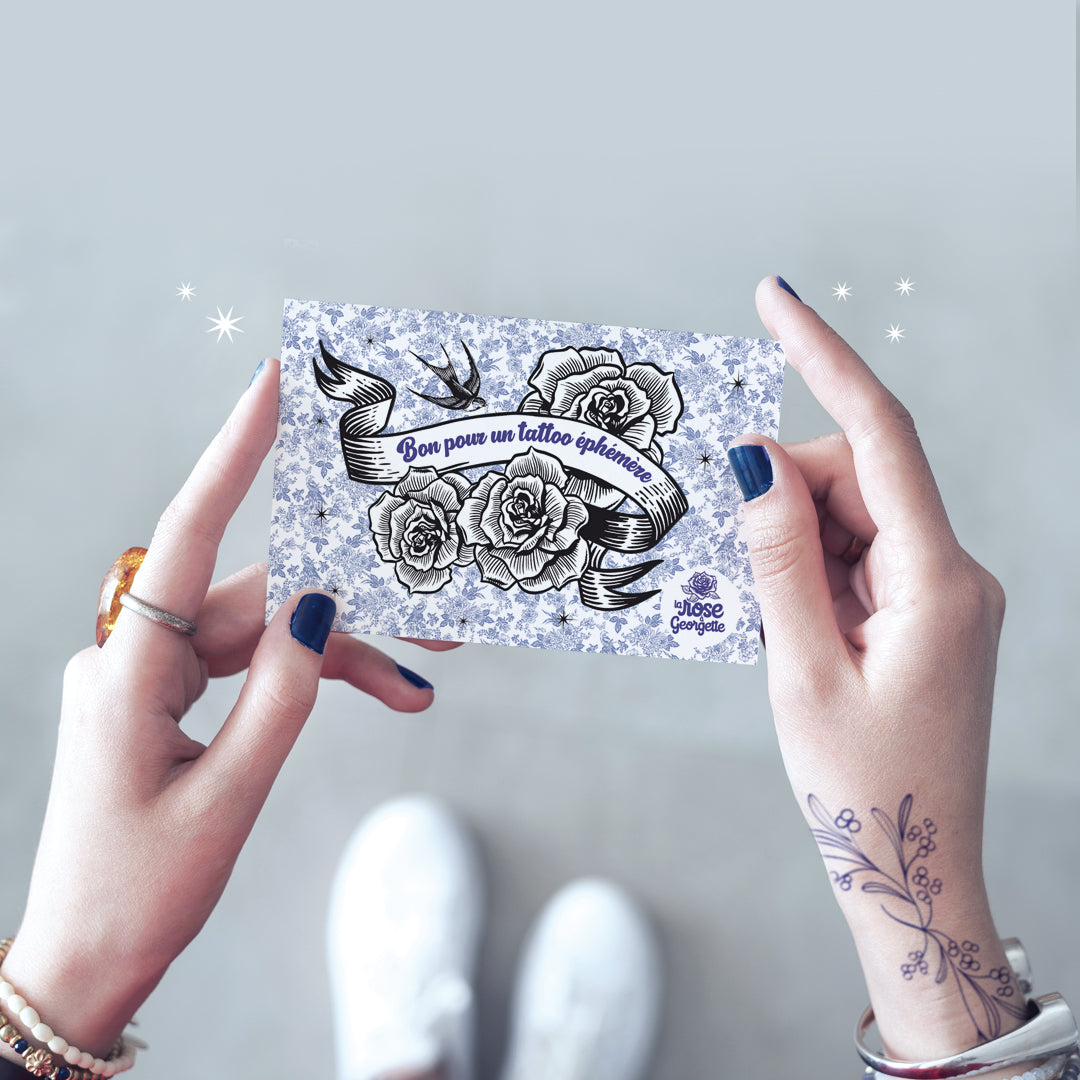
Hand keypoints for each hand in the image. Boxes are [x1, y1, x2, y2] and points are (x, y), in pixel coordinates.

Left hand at [0, 360, 450, 1059]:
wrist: (87, 963)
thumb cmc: (141, 892)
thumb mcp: (230, 796)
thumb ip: (281, 693)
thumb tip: (319, 607)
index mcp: (127, 672)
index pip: (187, 537)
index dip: (234, 453)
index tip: (273, 385)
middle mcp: (134, 658)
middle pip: (254, 600)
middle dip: (348, 608)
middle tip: (434, 611)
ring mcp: (151, 679)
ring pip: (262, 635)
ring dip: (341, 656)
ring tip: (418, 682)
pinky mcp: (168, 701)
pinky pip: (249, 670)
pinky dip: (308, 682)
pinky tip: (373, 697)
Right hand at [732, 278, 1019, 1065]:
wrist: (911, 870)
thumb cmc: (863, 787)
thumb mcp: (801, 671)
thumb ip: (778, 559)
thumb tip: (754, 467)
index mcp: (938, 580)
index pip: (878, 436)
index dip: (823, 359)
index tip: (774, 300)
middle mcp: (952, 573)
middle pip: (856, 477)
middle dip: (784, 492)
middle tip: (732, 543)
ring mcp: (939, 594)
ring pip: (851, 517)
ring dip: (793, 542)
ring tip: (771, 621)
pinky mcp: (921, 614)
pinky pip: (855, 557)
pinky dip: (809, 569)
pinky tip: (789, 622)